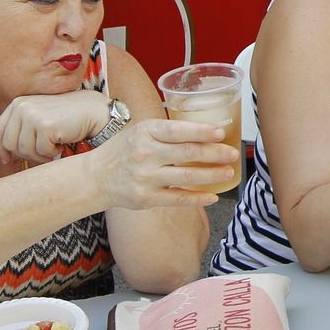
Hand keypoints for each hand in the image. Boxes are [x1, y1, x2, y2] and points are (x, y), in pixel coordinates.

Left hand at [0, 91, 111, 162]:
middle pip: (9, 144)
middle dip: (25, 154)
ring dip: (40, 154)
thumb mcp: (39, 117)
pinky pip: (41, 151)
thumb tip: (5, 153)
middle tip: (42, 152)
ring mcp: (32, 115)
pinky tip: (62, 142)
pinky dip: (53, 152)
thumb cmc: (67, 117)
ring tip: (54, 145)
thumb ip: (21, 128)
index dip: (1, 149)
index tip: (8, 160)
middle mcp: (22, 107)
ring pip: (24, 150)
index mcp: (18, 103)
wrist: (93, 111)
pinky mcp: (44, 125)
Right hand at [84, 118, 241, 210]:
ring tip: (229, 173)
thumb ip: (167, 131)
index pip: (177, 130)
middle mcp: (145, 154)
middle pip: (187, 154)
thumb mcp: (140, 131)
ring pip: (186, 178)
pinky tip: (213, 196)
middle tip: (233, 153)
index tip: (221, 133)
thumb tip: (206, 129)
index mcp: (145, 132)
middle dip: (215, 154)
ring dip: (212, 176)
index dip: (201, 131)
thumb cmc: (124, 150)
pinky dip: (198, 198)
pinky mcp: (146, 198)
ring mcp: (146, 178)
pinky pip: (178, 199)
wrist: (96, 177)